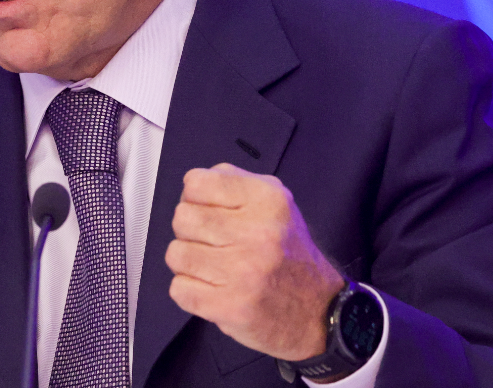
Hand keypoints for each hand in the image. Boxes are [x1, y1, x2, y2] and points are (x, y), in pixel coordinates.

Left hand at [165, 163, 344, 361]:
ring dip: (188, 262)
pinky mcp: (229, 306)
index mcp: (267, 199)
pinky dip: (189, 290)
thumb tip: (190, 185)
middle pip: (182, 218)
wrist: (317, 310)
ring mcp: (242, 272)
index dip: (195, 198)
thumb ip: (232, 182)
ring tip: (212, 267)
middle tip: (212, 243)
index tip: (210, 212)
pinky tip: (212, 288)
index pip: (196, 184)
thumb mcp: (275, 201)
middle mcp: (256, 233)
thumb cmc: (288, 252)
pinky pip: (178, 289)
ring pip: (175, 254)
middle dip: (190, 231)